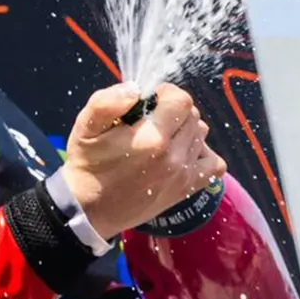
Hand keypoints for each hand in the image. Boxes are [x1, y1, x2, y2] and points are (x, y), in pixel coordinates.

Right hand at [58, 82, 226, 238]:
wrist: (90, 209)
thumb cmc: (87, 164)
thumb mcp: (85, 127)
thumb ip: (106, 102)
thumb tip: (136, 88)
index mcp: (152, 138)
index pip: (181, 100)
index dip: (165, 93)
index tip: (149, 101)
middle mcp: (174, 156)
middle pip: (192, 115)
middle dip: (172, 110)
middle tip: (149, 120)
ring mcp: (184, 175)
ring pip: (201, 134)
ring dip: (184, 129)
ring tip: (160, 137)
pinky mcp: (187, 189)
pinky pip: (214, 164)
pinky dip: (202, 154)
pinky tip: (181, 153)